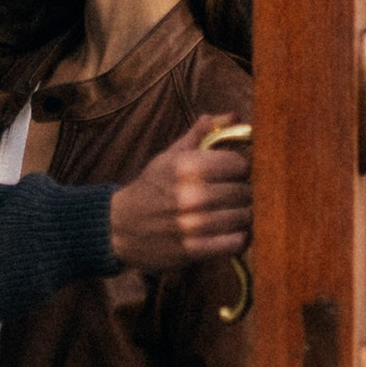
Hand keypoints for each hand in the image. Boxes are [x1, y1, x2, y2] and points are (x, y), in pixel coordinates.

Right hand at [107, 114, 249, 270]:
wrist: (119, 226)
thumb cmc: (152, 188)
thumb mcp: (171, 155)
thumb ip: (204, 133)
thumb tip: (234, 116)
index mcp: (187, 166)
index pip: (241, 164)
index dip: (242, 168)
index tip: (235, 173)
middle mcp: (191, 195)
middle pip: (246, 192)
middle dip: (245, 193)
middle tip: (235, 195)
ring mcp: (193, 225)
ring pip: (244, 217)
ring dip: (243, 215)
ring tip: (231, 213)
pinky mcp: (194, 250)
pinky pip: (236, 242)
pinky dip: (238, 238)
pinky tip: (228, 232)